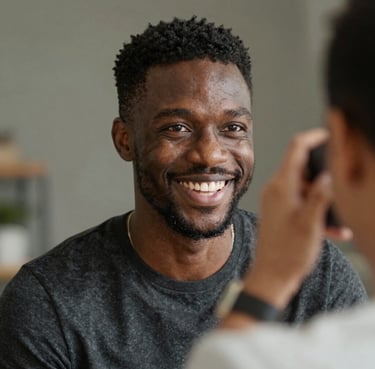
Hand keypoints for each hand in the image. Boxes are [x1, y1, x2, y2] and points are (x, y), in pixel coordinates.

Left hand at [244, 128, 333, 307]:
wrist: (272, 276)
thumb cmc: (288, 253)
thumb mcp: (311, 223)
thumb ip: (321, 195)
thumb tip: (329, 174)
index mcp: (281, 186)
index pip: (296, 148)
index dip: (314, 137)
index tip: (330, 135)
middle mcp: (276, 189)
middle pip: (303, 167)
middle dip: (325, 175)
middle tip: (343, 185)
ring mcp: (277, 200)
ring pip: (306, 188)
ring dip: (324, 199)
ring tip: (338, 219)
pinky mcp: (280, 211)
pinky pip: (302, 202)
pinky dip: (317, 210)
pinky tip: (333, 229)